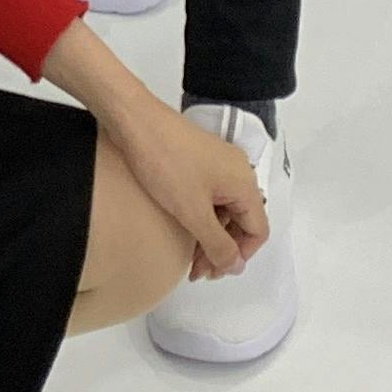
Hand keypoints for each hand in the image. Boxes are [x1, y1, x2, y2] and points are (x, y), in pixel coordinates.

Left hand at [113, 101, 267, 280]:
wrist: (134, 120)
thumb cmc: (165, 164)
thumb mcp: (192, 211)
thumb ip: (217, 243)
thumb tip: (236, 266)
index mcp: (245, 184)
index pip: (258, 231)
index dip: (239, 256)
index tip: (214, 271)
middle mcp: (238, 173)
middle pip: (241, 222)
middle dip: (222, 249)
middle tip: (198, 271)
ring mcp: (218, 165)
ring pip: (223, 211)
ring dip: (209, 236)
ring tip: (188, 258)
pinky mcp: (198, 161)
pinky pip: (209, 197)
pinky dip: (200, 217)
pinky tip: (183, 230)